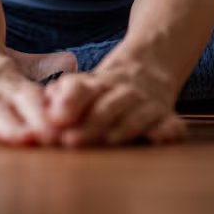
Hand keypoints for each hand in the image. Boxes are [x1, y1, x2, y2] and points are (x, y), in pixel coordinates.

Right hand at [0, 65, 60, 147]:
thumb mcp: (27, 65)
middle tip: (27, 139)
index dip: (40, 113)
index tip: (54, 131)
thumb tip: (69, 60)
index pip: (28, 97)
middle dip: (12, 126)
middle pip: (1, 108)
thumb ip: (48, 67)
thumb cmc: (3, 72)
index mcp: (14, 82)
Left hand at [44, 65, 186, 146]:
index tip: (56, 119)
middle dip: (91, 124)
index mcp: (94, 86)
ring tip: (109, 140)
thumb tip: (44, 107)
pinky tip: (158, 138)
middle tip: (71, 142)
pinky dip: (167, 130)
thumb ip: (60, 99)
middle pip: (107, 106)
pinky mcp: (167, 118)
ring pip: (136, 114)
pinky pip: (170, 125)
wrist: (146, 72)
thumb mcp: (79, 88)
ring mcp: (147, 104)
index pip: (80, 89)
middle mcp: (122, 93)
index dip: (69, 103)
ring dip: (123, 127)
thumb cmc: (100, 93)